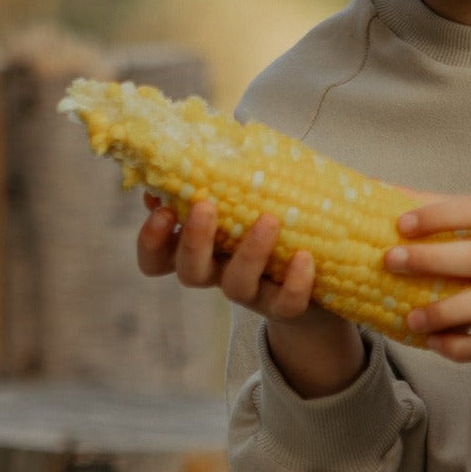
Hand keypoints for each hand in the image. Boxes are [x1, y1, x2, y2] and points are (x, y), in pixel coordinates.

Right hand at [136, 194, 365, 397]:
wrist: (319, 277)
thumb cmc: (270, 222)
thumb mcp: (242, 200)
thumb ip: (215, 183)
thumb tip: (188, 164)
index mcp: (202, 248)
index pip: (157, 257)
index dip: (151, 240)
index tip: (163, 209)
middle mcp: (219, 272)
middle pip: (189, 271)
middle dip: (193, 240)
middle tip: (205, 207)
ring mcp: (251, 292)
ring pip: (236, 285)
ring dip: (250, 252)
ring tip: (269, 220)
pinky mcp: (283, 306)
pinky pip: (284, 304)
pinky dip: (294, 283)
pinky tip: (304, 256)